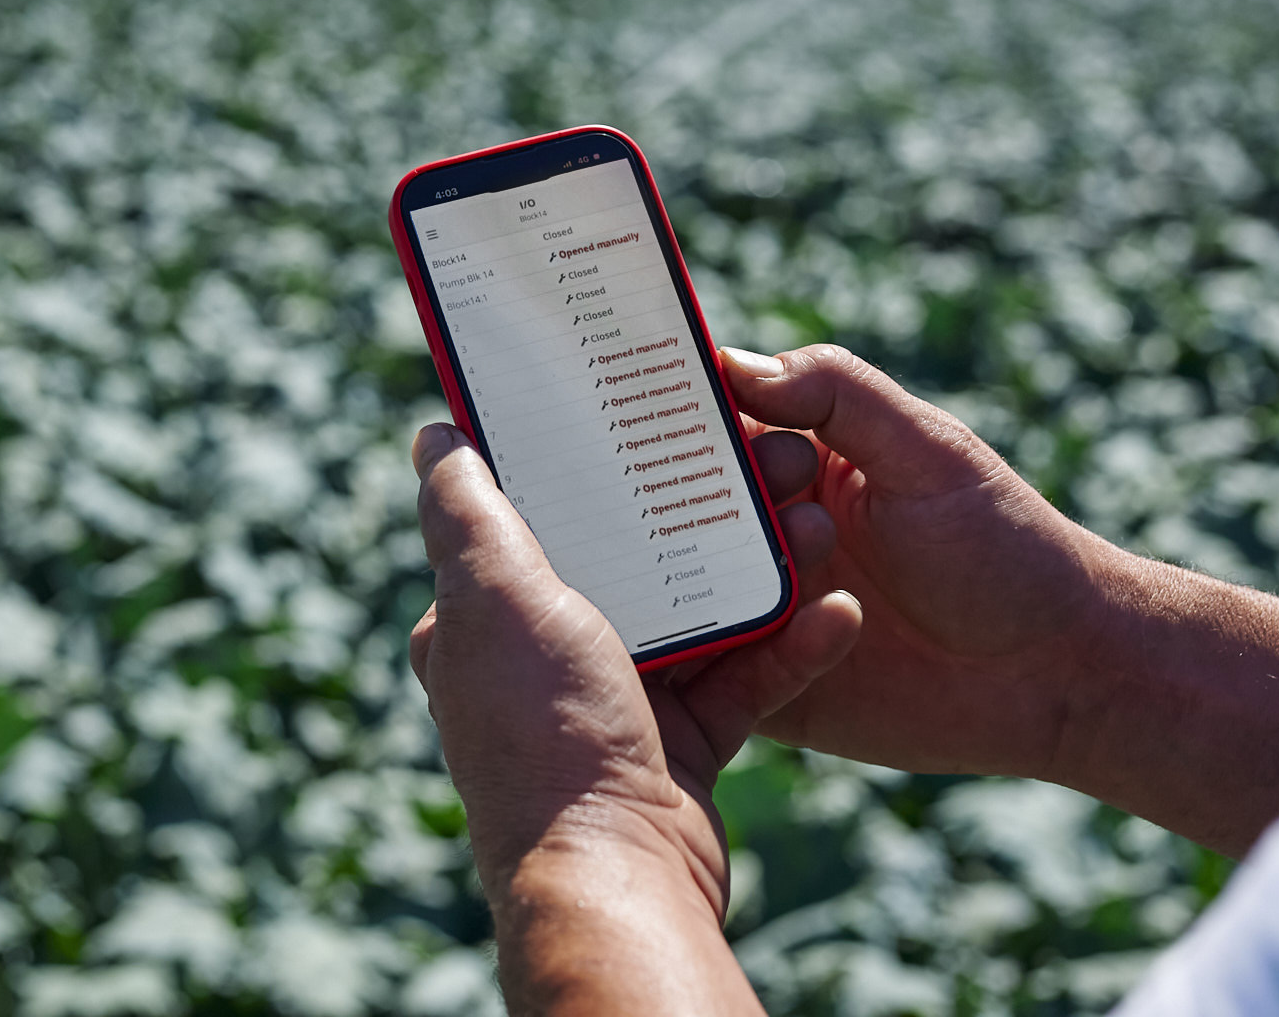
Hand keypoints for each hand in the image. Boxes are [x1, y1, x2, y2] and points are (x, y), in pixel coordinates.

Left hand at [408, 422, 859, 1013]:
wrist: (621, 872)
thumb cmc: (547, 728)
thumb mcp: (494, 596)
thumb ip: (467, 513)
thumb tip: (437, 437)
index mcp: (480, 621)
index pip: (525, 516)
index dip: (575, 459)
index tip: (634, 405)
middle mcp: (540, 660)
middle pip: (624, 556)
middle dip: (692, 507)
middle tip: (758, 456)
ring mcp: (614, 702)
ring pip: (696, 611)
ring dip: (758, 569)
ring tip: (816, 518)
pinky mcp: (681, 743)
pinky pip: (743, 680)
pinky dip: (790, 649)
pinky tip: (841, 612)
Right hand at [718, 344, 1278, 854]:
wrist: (1058, 676)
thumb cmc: (1004, 546)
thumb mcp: (927, 449)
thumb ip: (837, 394)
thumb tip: (732, 364)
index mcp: (794, 459)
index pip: (711, 421)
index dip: (673, 406)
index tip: (639, 392)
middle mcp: (760, 531)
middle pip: (676, 503)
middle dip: (681, 489)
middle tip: (742, 483)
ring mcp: (755, 608)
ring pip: (680, 583)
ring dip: (706, 567)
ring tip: (804, 550)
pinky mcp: (762, 685)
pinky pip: (712, 667)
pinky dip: (714, 647)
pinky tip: (767, 626)